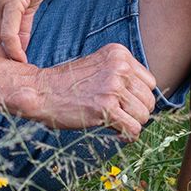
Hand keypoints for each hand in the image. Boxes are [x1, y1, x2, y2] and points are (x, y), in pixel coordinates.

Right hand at [20, 43, 155, 140]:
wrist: (41, 91)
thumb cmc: (68, 83)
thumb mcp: (99, 66)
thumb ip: (122, 75)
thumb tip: (147, 99)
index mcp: (119, 54)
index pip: (150, 82)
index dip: (138, 97)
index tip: (125, 104)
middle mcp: (119, 67)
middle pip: (149, 99)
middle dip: (137, 112)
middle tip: (120, 116)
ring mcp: (113, 86)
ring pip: (144, 115)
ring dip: (132, 124)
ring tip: (116, 123)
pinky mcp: (105, 107)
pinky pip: (133, 129)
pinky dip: (128, 136)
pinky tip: (116, 133)